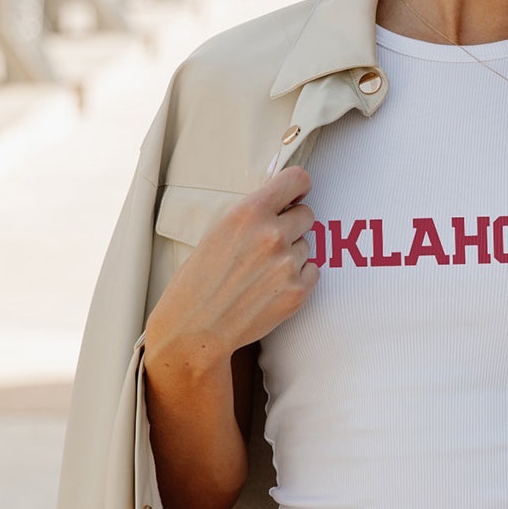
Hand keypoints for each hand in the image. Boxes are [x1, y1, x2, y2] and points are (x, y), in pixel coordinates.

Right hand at [145, 164, 318, 372]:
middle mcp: (272, 235)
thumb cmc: (199, 280)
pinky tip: (271, 288)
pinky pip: (313, 272)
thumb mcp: (218, 232)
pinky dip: (298, 279)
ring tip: (261, 273)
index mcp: (248, 213)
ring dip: (292, 256)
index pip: (297, 179)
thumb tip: (283, 199)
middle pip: (307, 214)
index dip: (299, 187)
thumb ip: (252, 215)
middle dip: (293, 225)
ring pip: (307, 246)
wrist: (195, 329)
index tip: (296, 195)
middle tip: (270, 244)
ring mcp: (288, 264)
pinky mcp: (298, 292)